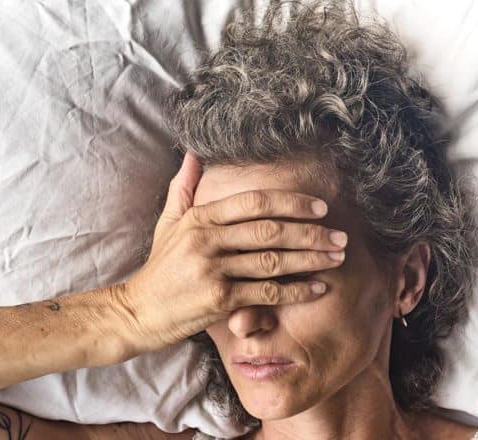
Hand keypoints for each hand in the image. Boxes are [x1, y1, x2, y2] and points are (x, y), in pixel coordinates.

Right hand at [115, 151, 347, 352]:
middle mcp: (207, 240)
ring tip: (337, 258)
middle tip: (340, 236)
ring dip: (311, 259)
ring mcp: (213, 270)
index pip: (253, 202)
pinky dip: (297, 291)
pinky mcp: (219, 300)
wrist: (137, 312)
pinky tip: (318, 287)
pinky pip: (267, 293)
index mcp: (200, 218)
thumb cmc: (159, 268)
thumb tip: (193, 152)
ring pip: (273, 261)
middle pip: (270, 231)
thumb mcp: (168, 222)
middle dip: (310, 232)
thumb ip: (184, 187)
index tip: (320, 207)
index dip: (291, 202)